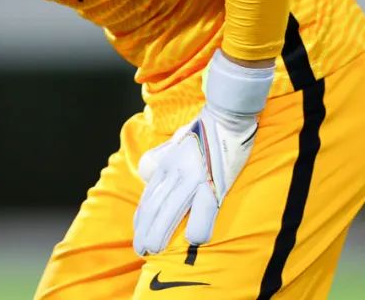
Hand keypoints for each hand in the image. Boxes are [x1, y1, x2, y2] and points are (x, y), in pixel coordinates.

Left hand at [133, 51, 273, 254]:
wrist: (225, 113)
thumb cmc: (202, 130)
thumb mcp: (172, 142)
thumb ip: (159, 159)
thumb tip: (147, 175)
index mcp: (166, 164)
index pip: (150, 196)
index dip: (142, 218)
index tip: (138, 233)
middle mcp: (174, 171)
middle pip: (154, 206)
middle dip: (145, 230)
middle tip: (141, 250)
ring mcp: (192, 176)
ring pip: (170, 209)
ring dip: (159, 232)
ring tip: (152, 249)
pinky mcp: (213, 180)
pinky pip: (204, 208)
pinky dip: (199, 224)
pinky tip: (195, 240)